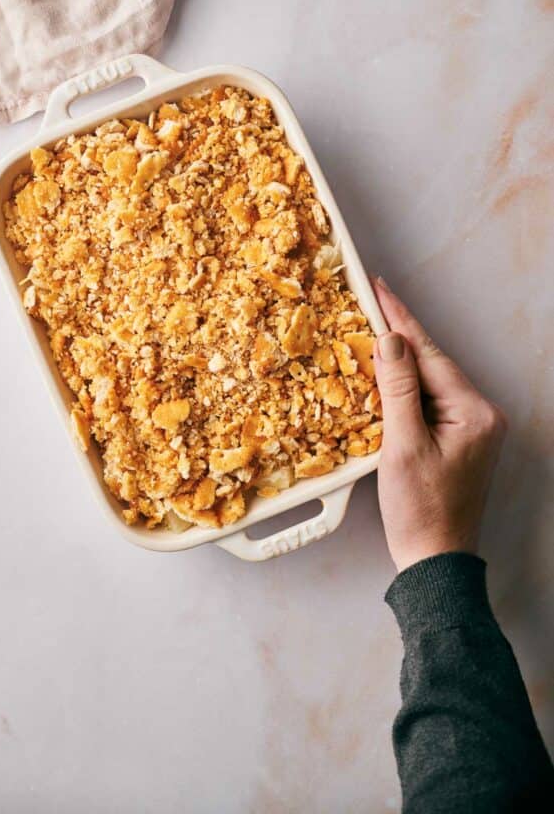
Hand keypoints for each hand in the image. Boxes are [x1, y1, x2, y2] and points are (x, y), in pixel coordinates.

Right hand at [372, 277, 506, 571]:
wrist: (434, 560)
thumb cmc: (420, 511)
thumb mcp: (403, 446)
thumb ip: (398, 390)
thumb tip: (391, 342)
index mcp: (474, 412)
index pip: (430, 354)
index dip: (400, 320)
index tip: (378, 288)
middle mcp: (481, 414)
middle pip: (431, 364)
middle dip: (398, 336)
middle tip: (368, 303)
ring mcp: (472, 427)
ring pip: (429, 381)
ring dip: (398, 362)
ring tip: (368, 331)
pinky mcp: (459, 439)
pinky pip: (428, 400)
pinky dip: (404, 388)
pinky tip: (382, 375)